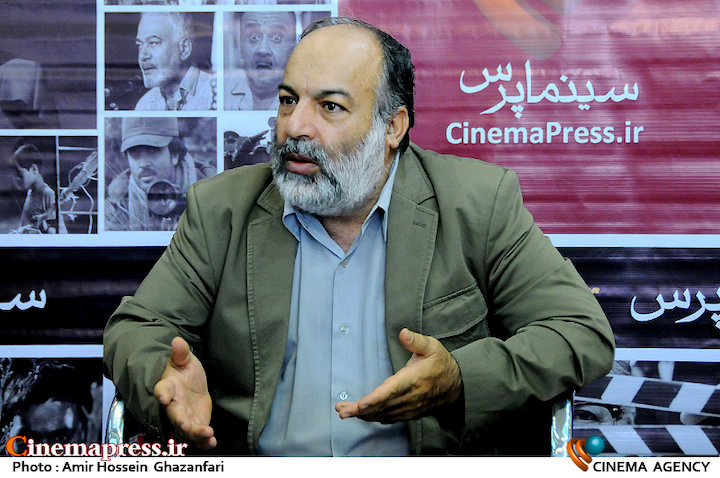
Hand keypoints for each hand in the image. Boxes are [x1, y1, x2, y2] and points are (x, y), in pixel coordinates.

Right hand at [154, 337, 215, 448]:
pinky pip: (197, 437)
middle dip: (179, 421)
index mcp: (168, 387)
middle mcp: (173, 405)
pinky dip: (203, 442)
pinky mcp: (195, 424)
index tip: (163, 398)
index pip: (162, 390)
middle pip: (174, 415)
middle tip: (185, 425)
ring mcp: (183, 417)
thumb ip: (181, 353)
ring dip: (195, 434)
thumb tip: (178, 340)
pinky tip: (212, 442)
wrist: (192, 384)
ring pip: (185, 430)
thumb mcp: (185, 360)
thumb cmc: (185, 371)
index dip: (161, 394)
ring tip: (207, 434)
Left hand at [335, 328, 461, 422]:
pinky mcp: (409, 413)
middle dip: (360, 410)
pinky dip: (374, 417)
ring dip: (363, 415)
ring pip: (383, 414)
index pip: (392, 391)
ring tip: (344, 411)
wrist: (457, 386)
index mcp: (414, 379)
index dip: (376, 399)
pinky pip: (389, 418)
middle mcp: (410, 397)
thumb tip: (403, 333)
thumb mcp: (432, 347)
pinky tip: (362, 415)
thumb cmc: (441, 364)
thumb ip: (416, 341)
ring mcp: (410, 407)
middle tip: (342, 410)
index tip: (361, 404)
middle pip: (382, 406)